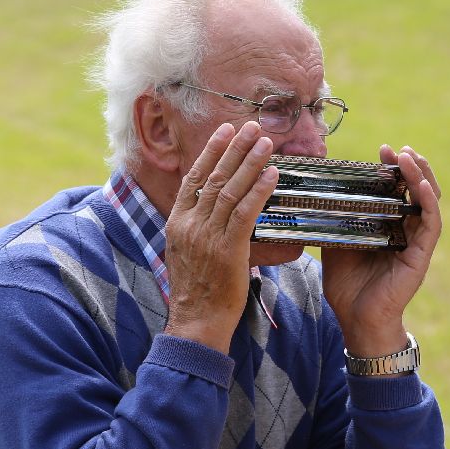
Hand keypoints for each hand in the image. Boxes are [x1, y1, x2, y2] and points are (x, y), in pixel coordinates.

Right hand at [163, 121, 277, 351]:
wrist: (196, 321)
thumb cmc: (197, 290)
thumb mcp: (186, 252)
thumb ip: (198, 227)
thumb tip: (215, 207)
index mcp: (177, 222)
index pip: (194, 178)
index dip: (211, 152)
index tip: (225, 131)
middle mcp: (190, 224)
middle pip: (214, 177)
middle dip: (235, 149)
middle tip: (252, 127)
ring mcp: (207, 236)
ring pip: (230, 190)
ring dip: (250, 163)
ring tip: (267, 143)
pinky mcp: (228, 250)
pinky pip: (245, 213)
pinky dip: (259, 190)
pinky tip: (272, 176)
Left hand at [320, 145, 441, 357]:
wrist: (355, 319)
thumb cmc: (347, 285)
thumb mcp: (337, 243)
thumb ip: (335, 220)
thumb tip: (315, 193)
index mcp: (389, 225)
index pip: (397, 189)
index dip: (393, 168)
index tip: (381, 149)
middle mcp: (407, 230)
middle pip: (417, 189)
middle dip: (411, 166)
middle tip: (397, 149)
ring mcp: (417, 242)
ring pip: (429, 201)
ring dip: (422, 176)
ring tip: (409, 157)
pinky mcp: (421, 255)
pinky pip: (432, 224)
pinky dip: (429, 202)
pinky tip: (422, 186)